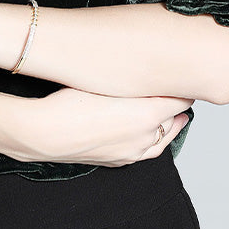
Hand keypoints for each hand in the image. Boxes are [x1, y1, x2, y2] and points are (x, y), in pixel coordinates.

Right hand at [5, 87, 192, 166]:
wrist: (46, 134)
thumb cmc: (70, 103)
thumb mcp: (107, 79)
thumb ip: (136, 76)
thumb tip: (152, 68)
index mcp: (150, 116)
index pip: (182, 98)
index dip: (182, 84)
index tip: (180, 73)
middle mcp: (147, 137)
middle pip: (176, 119)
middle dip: (177, 104)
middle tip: (174, 87)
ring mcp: (133, 152)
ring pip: (162, 138)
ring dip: (166, 124)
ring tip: (167, 111)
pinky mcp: (118, 160)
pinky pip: (144, 150)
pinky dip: (150, 139)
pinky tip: (142, 130)